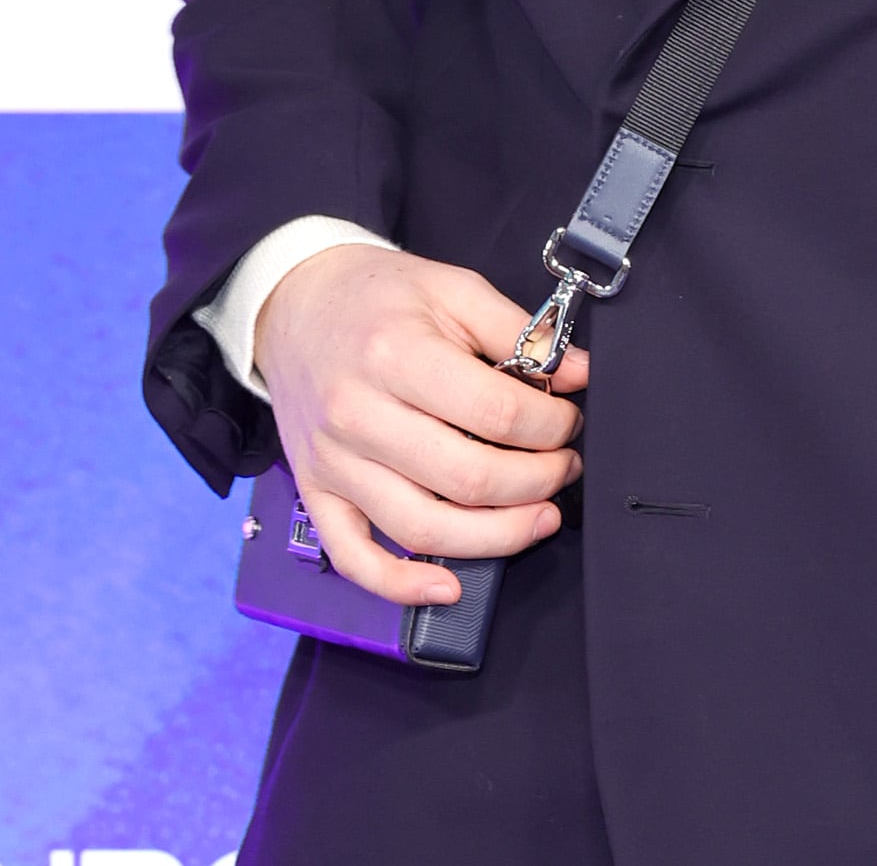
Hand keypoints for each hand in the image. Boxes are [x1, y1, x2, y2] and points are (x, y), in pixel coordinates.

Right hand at [253, 242, 586, 607]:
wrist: (296, 303)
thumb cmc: (381, 296)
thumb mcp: (454, 289)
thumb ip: (520, 329)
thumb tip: (580, 371)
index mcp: (397, 354)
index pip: (496, 413)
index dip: (551, 426)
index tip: (569, 421)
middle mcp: (359, 414)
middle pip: (467, 479)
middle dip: (537, 482)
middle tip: (565, 467)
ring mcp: (334, 461)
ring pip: (422, 529)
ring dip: (496, 536)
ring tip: (541, 517)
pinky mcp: (317, 492)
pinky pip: (354, 558)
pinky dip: (401, 586)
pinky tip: (448, 587)